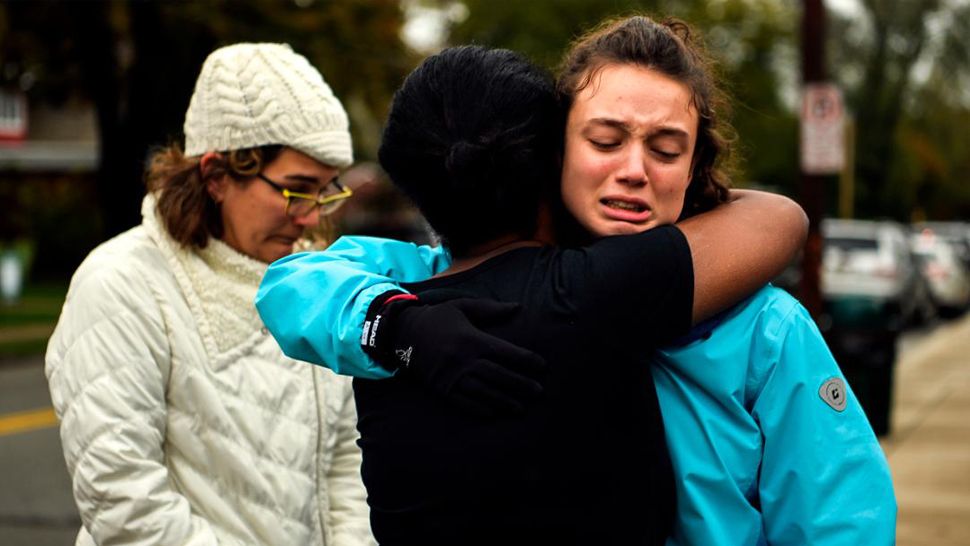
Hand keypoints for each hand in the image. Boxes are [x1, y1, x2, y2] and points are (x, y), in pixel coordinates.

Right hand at [366, 295, 546, 415]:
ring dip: (504, 401)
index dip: (526, 360)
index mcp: (472, 339)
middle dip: (520, 384)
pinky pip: (464, 403)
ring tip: (521, 408)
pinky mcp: (442, 388)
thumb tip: (518, 307)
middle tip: (539, 392)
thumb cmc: (438, 318)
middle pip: (498, 375)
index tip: (542, 366)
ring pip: (484, 392)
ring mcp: (452, 376)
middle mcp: (464, 360)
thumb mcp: (463, 306)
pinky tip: (494, 413)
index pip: (505, 352)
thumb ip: (491, 308)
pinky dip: (480, 409)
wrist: (404, 333)